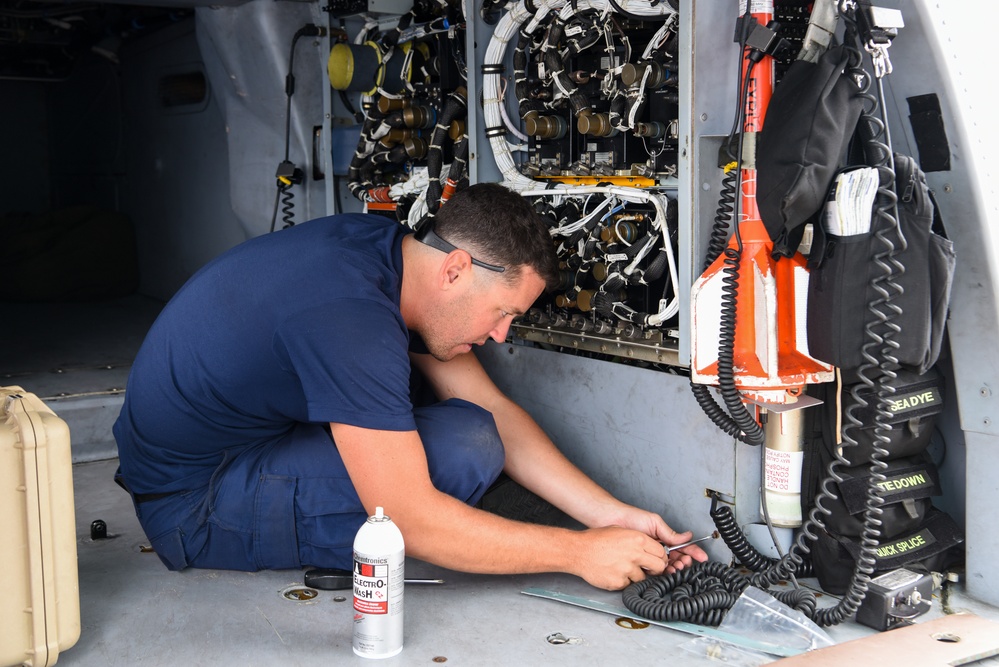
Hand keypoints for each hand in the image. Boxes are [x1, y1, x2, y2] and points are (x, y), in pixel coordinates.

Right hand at [572, 526, 669, 589]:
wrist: (579, 551)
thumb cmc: (596, 539)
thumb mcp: (620, 531)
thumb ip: (638, 540)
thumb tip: (652, 549)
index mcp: (637, 539)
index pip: (661, 552)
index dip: (660, 557)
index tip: (657, 560)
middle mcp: (635, 554)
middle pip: (659, 567)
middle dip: (655, 569)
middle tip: (648, 568)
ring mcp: (627, 569)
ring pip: (642, 578)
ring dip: (635, 575)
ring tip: (621, 567)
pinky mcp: (619, 581)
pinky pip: (628, 584)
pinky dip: (622, 580)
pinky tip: (612, 572)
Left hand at [592, 504, 709, 574]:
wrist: (610, 521)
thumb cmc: (630, 518)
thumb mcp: (654, 522)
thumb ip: (670, 532)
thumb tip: (687, 536)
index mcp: (663, 538)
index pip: (683, 546)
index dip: (694, 552)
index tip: (702, 557)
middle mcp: (658, 547)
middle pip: (677, 558)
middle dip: (685, 562)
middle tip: (685, 563)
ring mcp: (649, 555)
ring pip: (667, 566)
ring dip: (675, 568)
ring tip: (676, 567)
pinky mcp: (640, 562)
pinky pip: (653, 569)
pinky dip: (661, 572)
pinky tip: (664, 571)